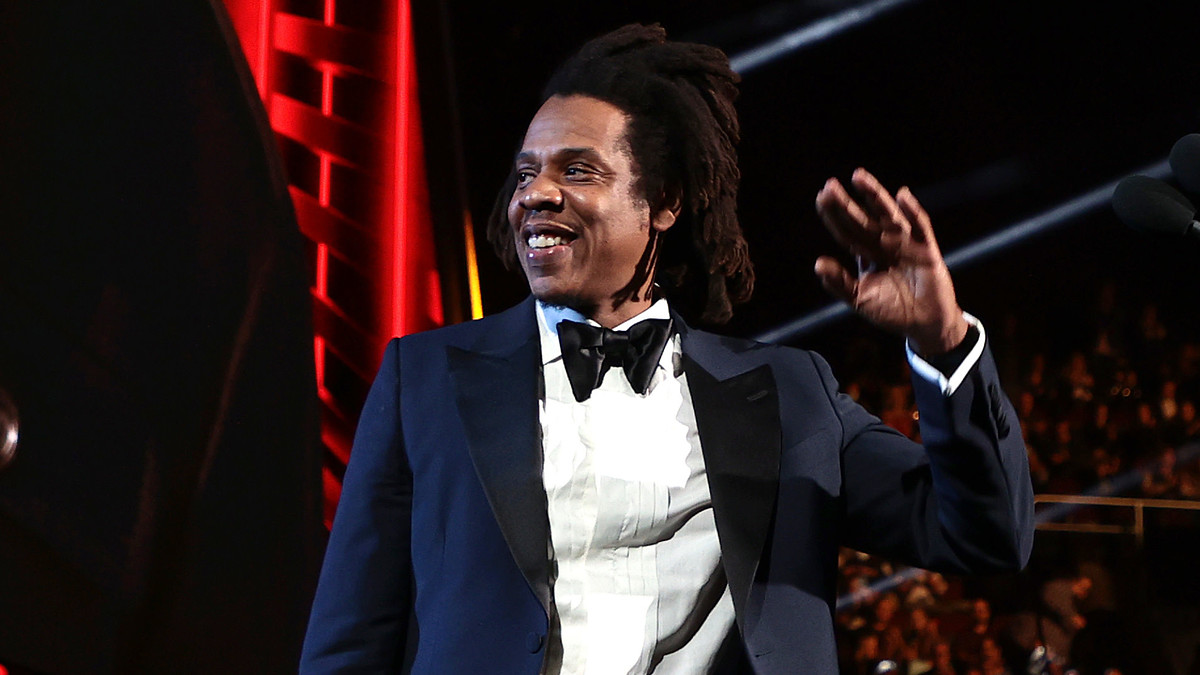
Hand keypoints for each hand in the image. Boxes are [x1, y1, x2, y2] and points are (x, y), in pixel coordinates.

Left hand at [814, 167, 967, 354]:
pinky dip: (912, 212)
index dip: (834, 215)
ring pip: (888, 215)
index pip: (846, 231)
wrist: (924, 325)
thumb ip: (839, 283)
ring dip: (874, 196)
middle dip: (846, 203)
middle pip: (862, 219)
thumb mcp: (860, 300)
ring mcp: (905, 243)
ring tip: (859, 178)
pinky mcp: (927, 249)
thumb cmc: (891, 311)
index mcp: (866, 254)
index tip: (821, 197)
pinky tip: (902, 196)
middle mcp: (884, 243)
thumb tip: (818, 263)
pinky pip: (920, 227)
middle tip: (829, 185)